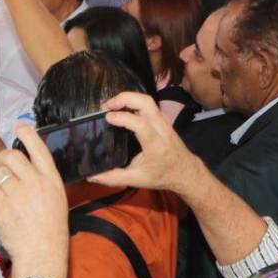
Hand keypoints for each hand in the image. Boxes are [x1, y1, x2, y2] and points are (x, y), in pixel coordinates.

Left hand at [0, 124, 68, 277]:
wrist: (42, 252)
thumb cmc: (51, 226)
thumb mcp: (56, 197)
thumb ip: (42, 178)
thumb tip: (28, 164)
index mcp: (51, 179)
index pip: (38, 148)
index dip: (27, 134)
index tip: (20, 126)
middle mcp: (34, 182)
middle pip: (10, 156)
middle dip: (3, 159)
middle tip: (3, 167)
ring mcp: (17, 194)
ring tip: (6, 194)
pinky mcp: (2, 206)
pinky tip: (2, 207)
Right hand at [90, 92, 205, 194]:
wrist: (185, 172)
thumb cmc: (162, 176)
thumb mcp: (137, 180)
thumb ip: (113, 178)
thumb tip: (91, 176)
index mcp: (155, 145)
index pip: (140, 123)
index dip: (123, 117)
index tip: (107, 117)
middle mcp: (161, 129)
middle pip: (146, 103)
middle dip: (124, 98)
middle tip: (106, 105)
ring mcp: (164, 121)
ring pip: (147, 100)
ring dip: (128, 98)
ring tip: (110, 105)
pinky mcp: (163, 119)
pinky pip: (148, 104)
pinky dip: (133, 101)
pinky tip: (121, 107)